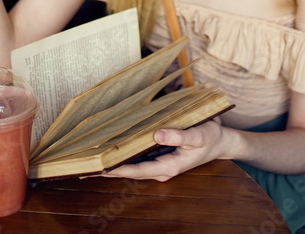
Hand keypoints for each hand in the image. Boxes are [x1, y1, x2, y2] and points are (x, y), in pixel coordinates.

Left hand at [102, 121, 225, 181]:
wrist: (220, 141)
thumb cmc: (210, 138)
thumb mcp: (198, 135)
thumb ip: (178, 135)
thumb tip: (156, 134)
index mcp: (169, 166)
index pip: (137, 170)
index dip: (117, 169)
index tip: (99, 168)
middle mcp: (161, 167)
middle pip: (130, 169)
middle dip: (109, 168)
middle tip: (83, 166)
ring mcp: (159, 161)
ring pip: (132, 163)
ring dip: (114, 161)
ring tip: (91, 157)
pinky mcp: (159, 154)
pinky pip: (138, 155)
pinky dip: (124, 152)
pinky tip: (111, 146)